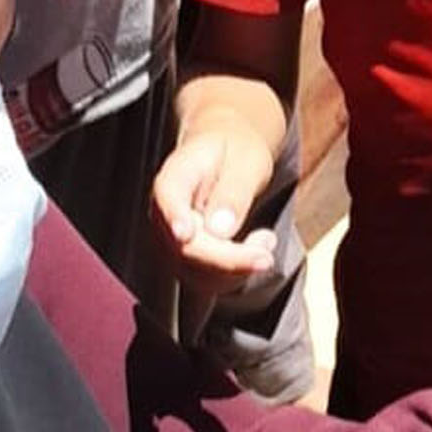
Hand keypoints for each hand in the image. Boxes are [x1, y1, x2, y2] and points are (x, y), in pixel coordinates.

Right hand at [150, 122, 279, 292]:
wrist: (228, 153)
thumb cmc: (236, 152)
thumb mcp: (246, 161)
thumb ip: (233, 193)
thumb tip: (220, 229)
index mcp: (174, 177)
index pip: (167, 199)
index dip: (174, 218)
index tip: (185, 234)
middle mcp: (165, 213)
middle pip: (185, 248)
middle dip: (228, 259)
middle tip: (266, 251)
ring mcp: (172, 240)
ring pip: (197, 273)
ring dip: (238, 268)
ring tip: (265, 239)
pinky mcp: (187, 259)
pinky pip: (209, 279)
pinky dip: (238, 272)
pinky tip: (256, 246)